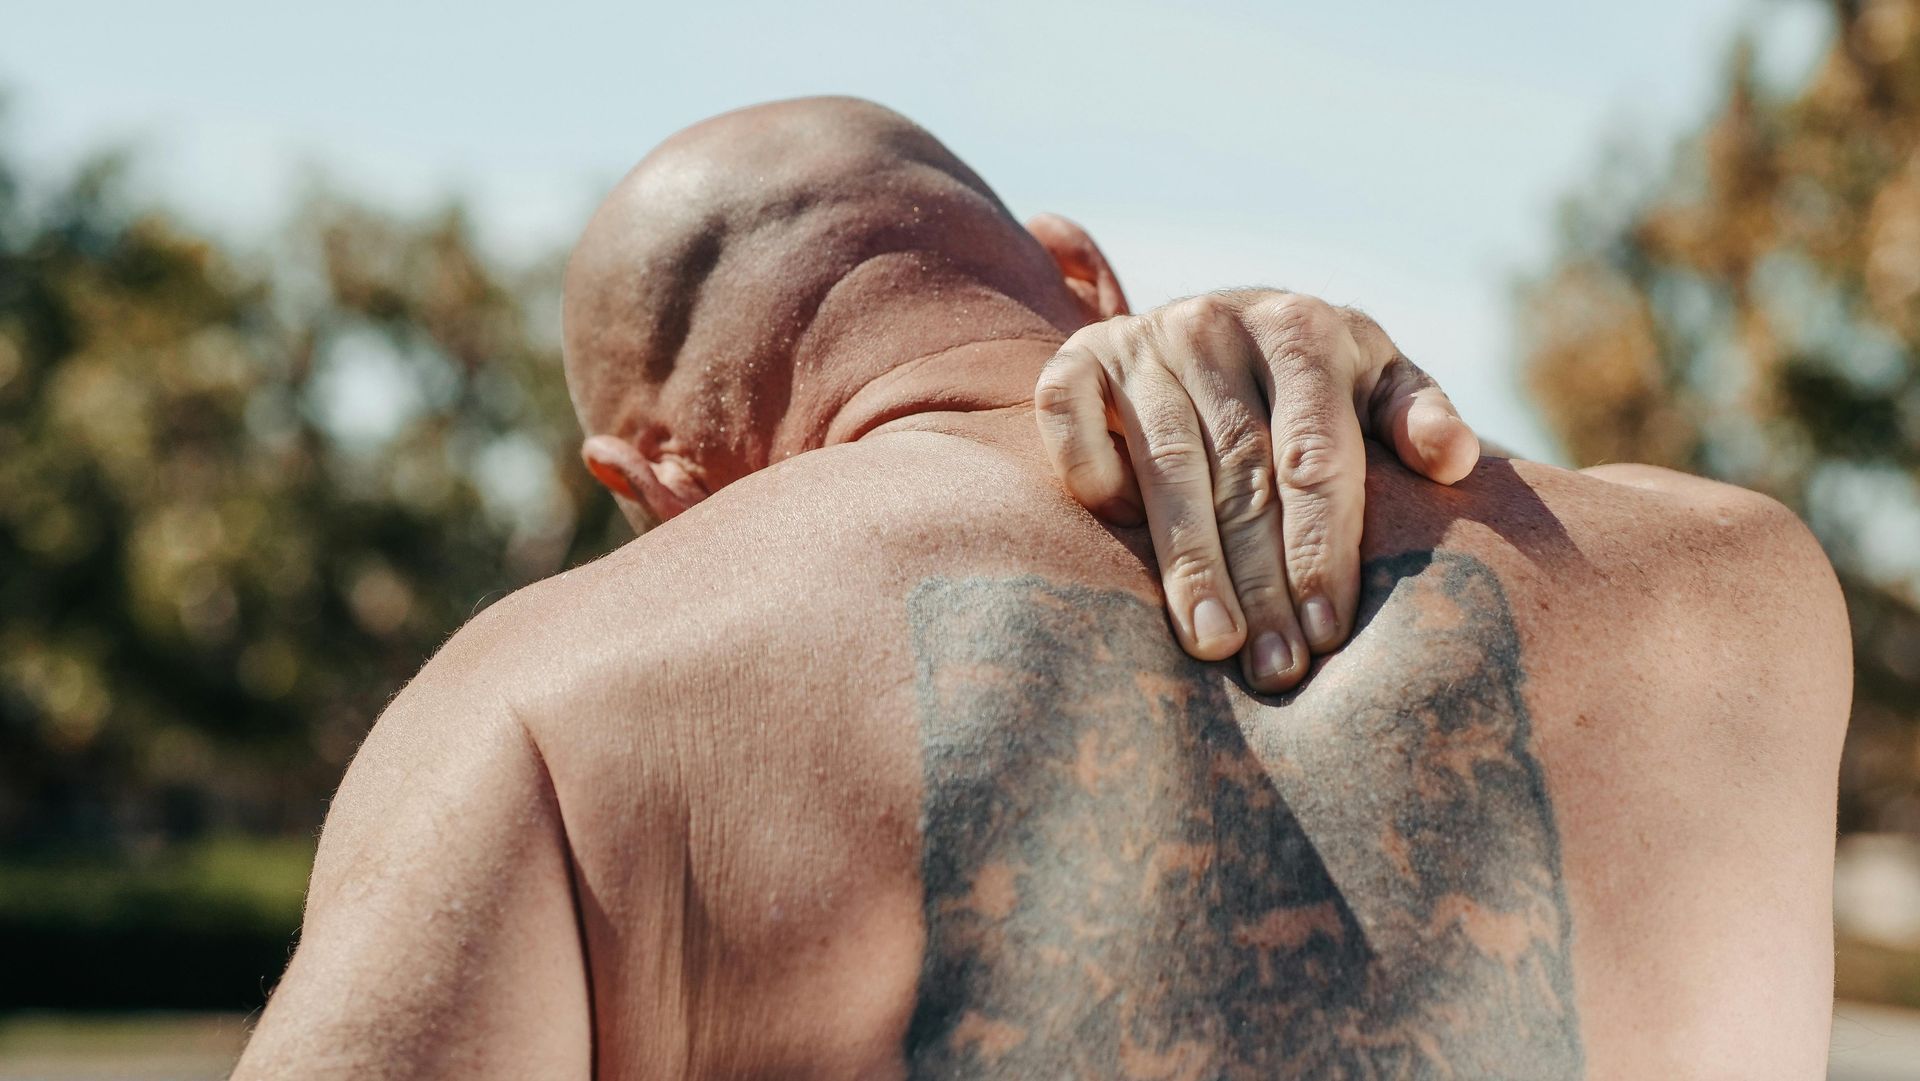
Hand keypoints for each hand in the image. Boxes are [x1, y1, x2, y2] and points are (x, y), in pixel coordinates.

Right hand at [1034, 289, 1479, 690]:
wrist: (1221, 326)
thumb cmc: (1315, 383)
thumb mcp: (1378, 384)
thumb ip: (1417, 417)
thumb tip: (1454, 461)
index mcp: (1304, 329)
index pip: (1315, 457)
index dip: (1320, 550)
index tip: (1327, 634)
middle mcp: (1219, 323)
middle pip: (1243, 472)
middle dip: (1260, 581)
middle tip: (1273, 668)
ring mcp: (1145, 339)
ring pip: (1166, 463)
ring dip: (1188, 562)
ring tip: (1211, 644)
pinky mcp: (1079, 355)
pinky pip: (1069, 416)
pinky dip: (1091, 474)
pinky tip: (1121, 538)